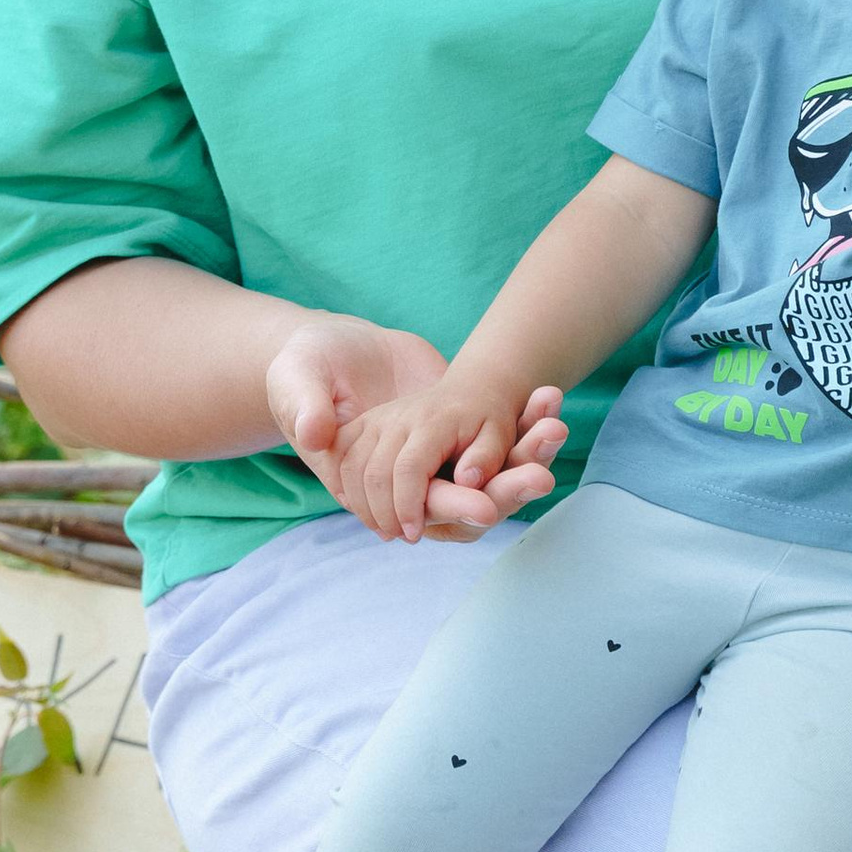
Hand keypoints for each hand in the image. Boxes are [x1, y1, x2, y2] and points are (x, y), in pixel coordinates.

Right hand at [267, 318, 561, 541]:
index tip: (488, 509)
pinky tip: (549, 401)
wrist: (330, 342)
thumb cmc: (303, 365)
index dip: (453, 506)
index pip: (421, 505)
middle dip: (509, 488)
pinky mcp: (456, 435)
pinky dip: (526, 425)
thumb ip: (304, 405)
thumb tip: (318, 434)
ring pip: (492, 475)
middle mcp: (408, 481)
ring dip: (526, 454)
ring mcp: (437, 458)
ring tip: (556, 428)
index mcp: (370, 479)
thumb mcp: (295, 377)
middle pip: (469, 501)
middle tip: (543, 475)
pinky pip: (501, 442)